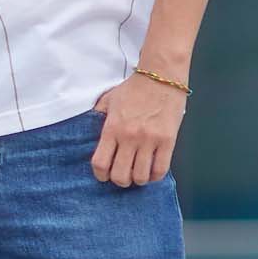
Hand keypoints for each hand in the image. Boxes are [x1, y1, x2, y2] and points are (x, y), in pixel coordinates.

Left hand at [90, 72, 187, 186]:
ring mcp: (150, 140)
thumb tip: (89, 131)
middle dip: (119, 180)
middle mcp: (129, 137)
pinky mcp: (168, 142)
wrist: (160, 77)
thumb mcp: (108, 100)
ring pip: (141, 176)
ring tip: (136, 173)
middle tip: (121, 176)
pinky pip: (161, 170)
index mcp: (112, 127)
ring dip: (137, 179)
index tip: (102, 175)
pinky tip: (151, 171)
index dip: (100, 175)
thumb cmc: (133, 89)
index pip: (100, 162)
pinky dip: (154, 176)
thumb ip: (99, 116)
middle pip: (120, 175)